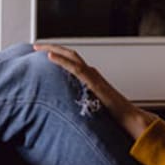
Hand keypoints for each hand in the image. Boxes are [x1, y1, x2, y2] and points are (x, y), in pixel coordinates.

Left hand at [33, 43, 157, 138]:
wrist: (128, 118)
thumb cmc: (113, 115)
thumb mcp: (91, 105)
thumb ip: (81, 101)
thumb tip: (66, 107)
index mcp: (90, 76)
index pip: (71, 59)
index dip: (56, 54)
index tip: (41, 53)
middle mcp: (91, 72)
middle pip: (69, 53)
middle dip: (51, 47)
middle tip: (35, 46)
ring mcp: (92, 75)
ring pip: (71, 56)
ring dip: (53, 49)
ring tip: (38, 47)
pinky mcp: (93, 82)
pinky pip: (75, 68)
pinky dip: (61, 60)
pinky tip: (49, 57)